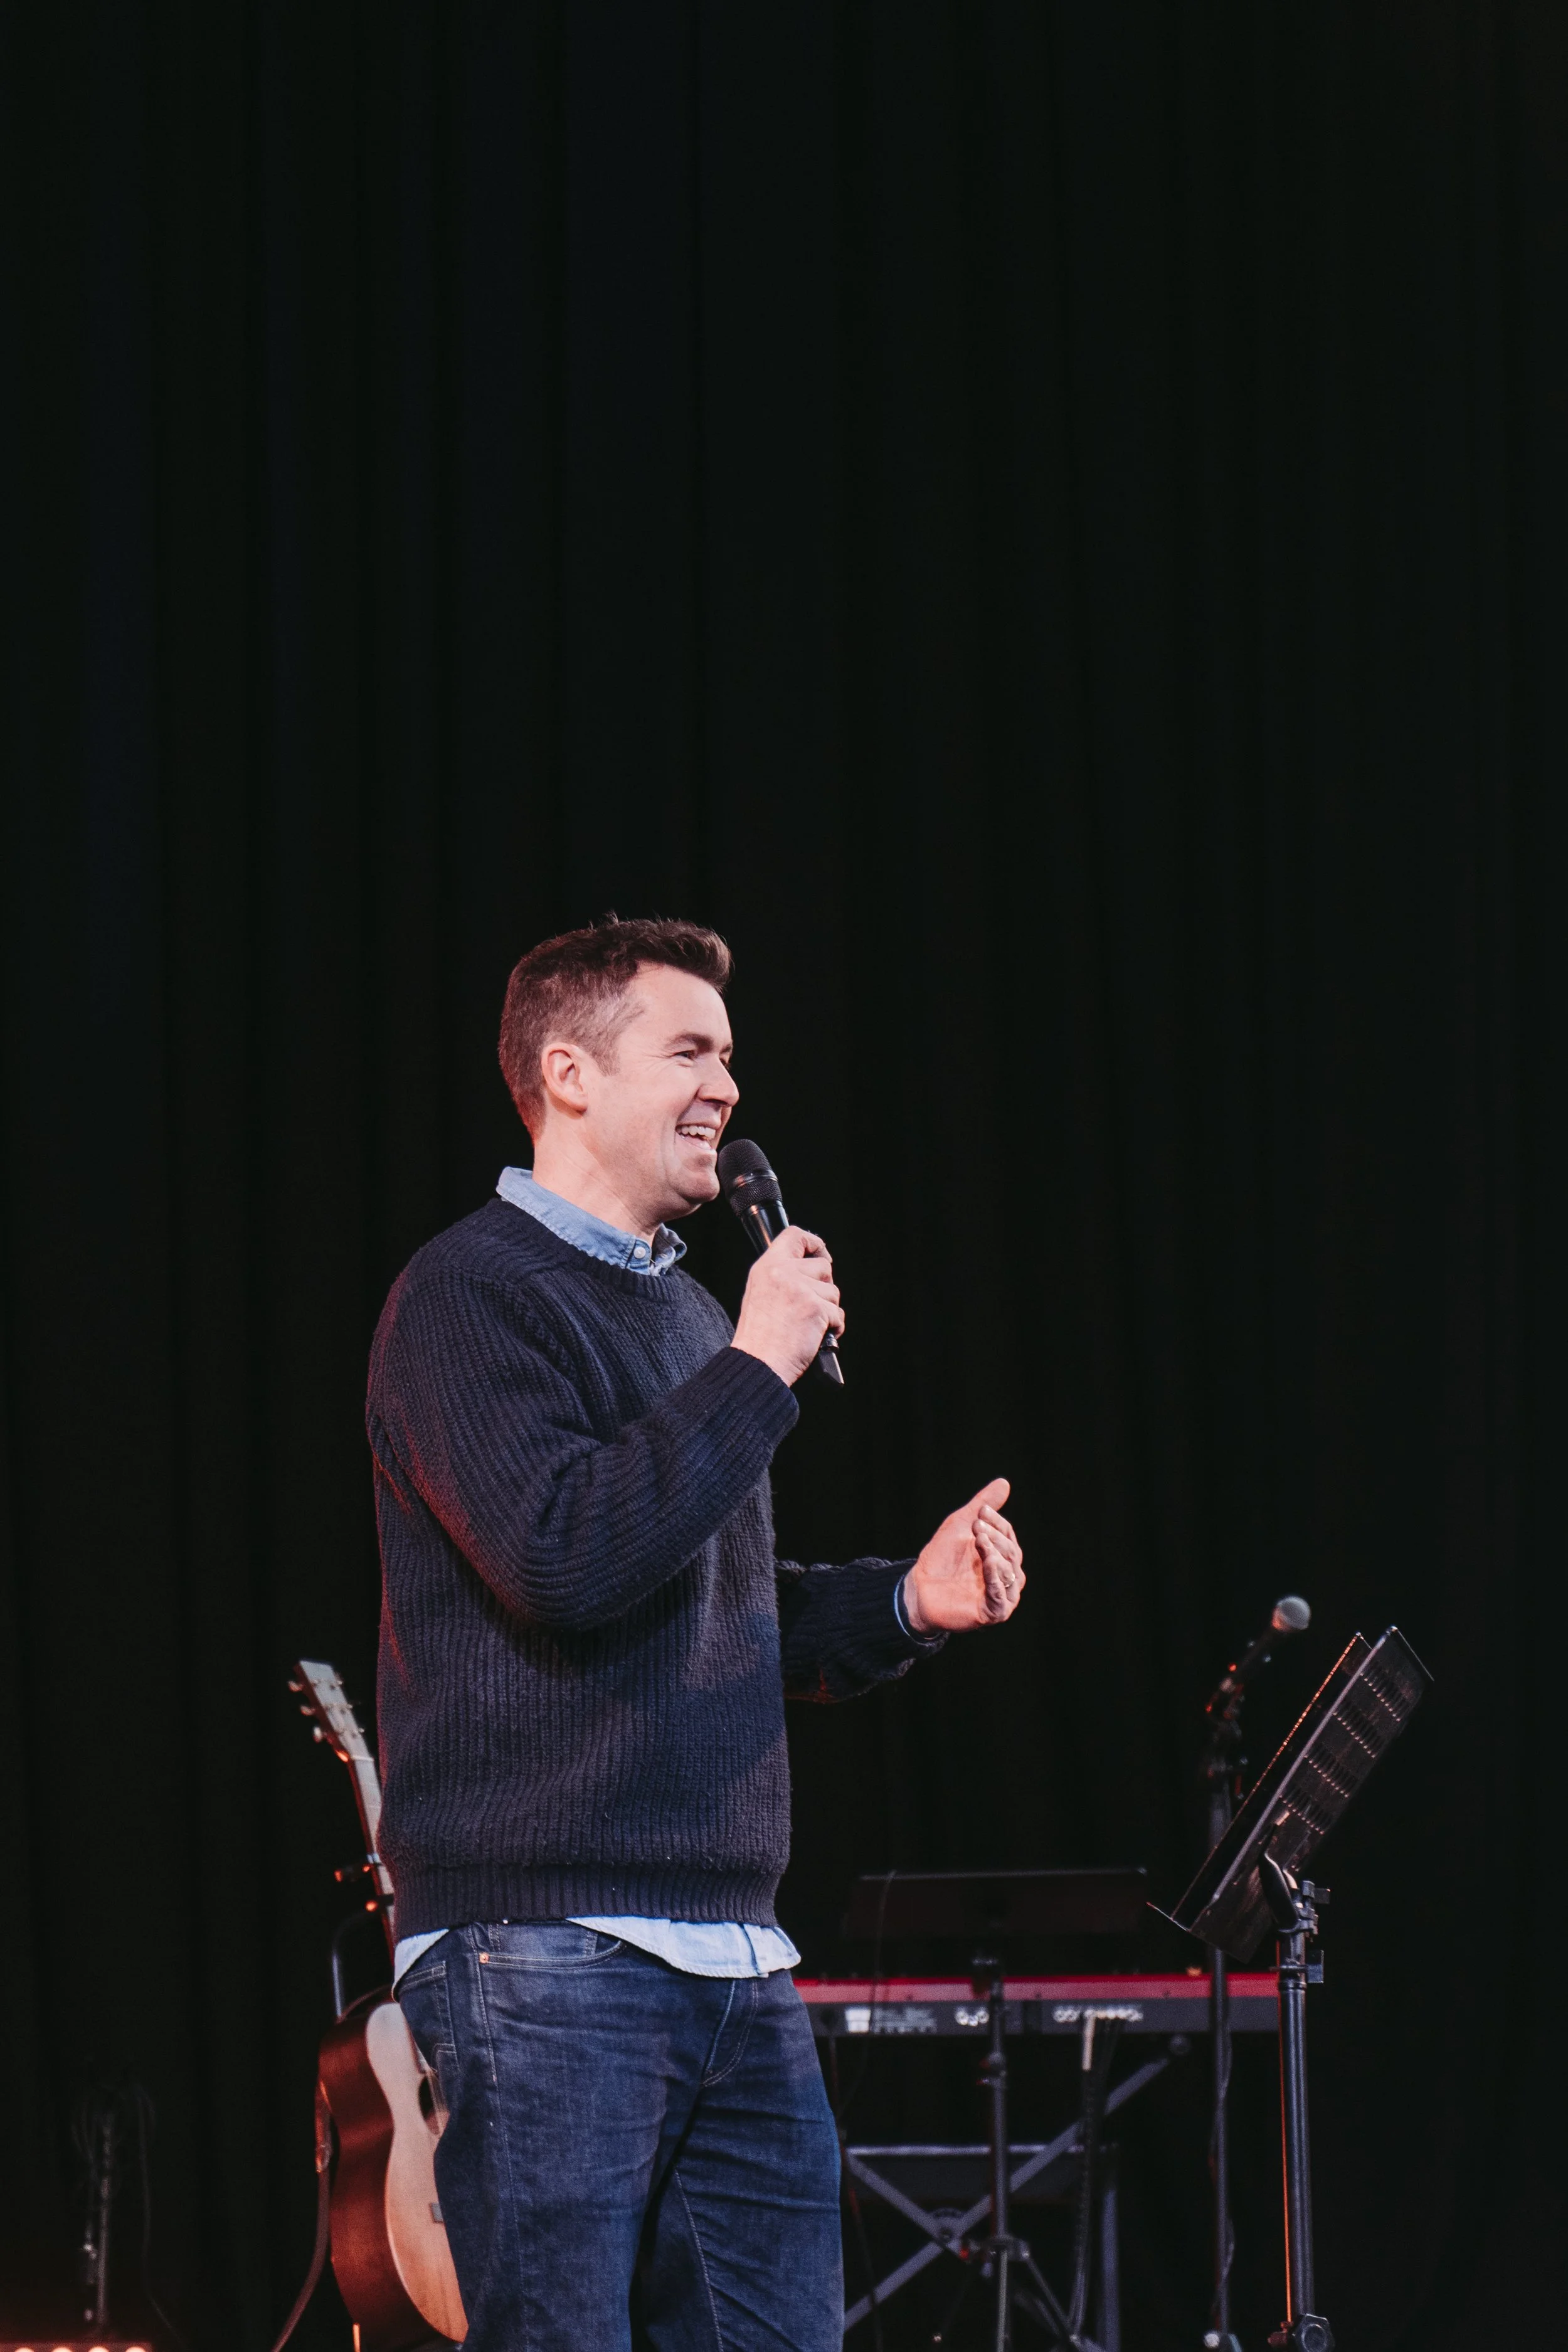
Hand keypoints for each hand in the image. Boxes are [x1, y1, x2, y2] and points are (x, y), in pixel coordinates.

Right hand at [730, 1227, 844, 1386]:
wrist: (758, 1363)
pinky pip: (838, 1314)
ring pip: (833, 1292)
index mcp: (767, 1267)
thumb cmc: (759, 1337)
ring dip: (827, 1310)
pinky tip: (816, 1337)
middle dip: (823, 1287)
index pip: (795, 1235)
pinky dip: (833, 1328)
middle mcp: (783, 1272)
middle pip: (824, 1266)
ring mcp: (801, 1289)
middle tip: (809, 1307)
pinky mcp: (816, 1308)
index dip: (814, 1243)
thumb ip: (781, 1276)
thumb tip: (811, 1272)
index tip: (821, 1255)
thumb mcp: (759, 1293)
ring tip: (807, 1325)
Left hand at [901, 1478, 1023, 1633]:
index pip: (1008, 1534)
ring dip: (995, 1554)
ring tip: (980, 1541)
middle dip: (995, 1537)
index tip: (980, 1511)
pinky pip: (1001, 1596)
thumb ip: (983, 1506)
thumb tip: (1004, 1482)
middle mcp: (1007, 1575)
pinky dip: (995, 1579)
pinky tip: (988, 1563)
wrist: (919, 1588)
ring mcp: (1002, 1595)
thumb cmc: (941, 1558)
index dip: (997, 1521)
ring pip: (1009, 1573)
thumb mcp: (961, 1525)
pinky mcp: (993, 1612)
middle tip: (976, 1526)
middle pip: (1011, 1553)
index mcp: (1002, 1555)